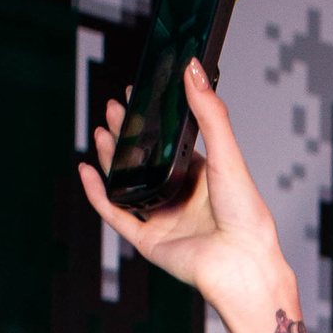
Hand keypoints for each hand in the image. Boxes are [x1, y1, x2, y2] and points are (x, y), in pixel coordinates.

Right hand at [77, 62, 293, 328]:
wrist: (242, 264)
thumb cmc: (246, 215)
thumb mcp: (226, 153)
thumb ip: (209, 112)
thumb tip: (192, 68)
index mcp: (202, 177)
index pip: (170, 143)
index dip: (152, 121)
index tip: (136, 95)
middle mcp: (181, 197)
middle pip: (145, 161)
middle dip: (128, 134)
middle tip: (113, 108)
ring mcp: (164, 219)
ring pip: (128, 185)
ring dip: (111, 159)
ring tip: (101, 131)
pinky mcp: (150, 241)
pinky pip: (117, 215)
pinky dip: (97, 194)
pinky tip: (86, 171)